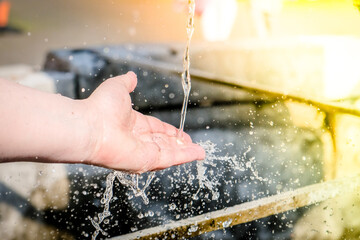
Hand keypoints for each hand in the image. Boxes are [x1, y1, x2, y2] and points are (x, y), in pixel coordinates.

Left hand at [84, 72, 204, 172]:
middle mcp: (138, 140)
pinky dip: (185, 156)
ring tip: (200, 152)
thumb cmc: (100, 108)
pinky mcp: (147, 160)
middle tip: (191, 144)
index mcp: (133, 125)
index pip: (156, 129)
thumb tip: (132, 75)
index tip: (179, 132)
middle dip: (178, 144)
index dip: (169, 131)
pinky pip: (170, 158)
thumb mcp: (117, 88)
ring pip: (169, 153)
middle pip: (164, 142)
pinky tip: (197, 154)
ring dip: (185, 152)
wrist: (90, 126)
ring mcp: (143, 152)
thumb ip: (127, 82)